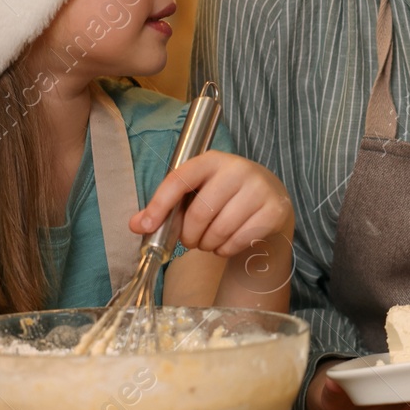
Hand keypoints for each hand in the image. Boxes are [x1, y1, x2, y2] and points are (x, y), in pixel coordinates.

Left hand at [132, 151, 294, 257]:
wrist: (270, 198)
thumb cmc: (224, 197)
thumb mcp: (196, 194)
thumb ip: (165, 208)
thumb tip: (136, 225)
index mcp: (212, 160)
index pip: (179, 180)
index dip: (159, 204)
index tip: (145, 226)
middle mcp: (238, 169)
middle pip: (199, 213)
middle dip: (189, 235)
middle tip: (191, 239)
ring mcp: (259, 189)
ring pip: (220, 230)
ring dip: (208, 244)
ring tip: (210, 240)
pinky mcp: (274, 210)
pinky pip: (239, 241)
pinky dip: (226, 250)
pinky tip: (228, 243)